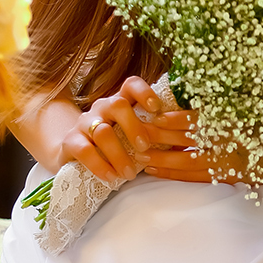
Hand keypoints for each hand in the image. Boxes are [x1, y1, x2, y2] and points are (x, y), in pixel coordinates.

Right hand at [56, 76, 208, 185]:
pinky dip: (99, 164)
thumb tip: (192, 137)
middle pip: (117, 104)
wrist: (73, 155)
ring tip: (130, 174)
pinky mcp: (70, 142)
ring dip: (119, 154)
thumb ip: (157, 133)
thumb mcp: (135, 136)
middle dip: (134, 127)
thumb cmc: (116, 145)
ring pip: (102, 131)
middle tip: (145, 149)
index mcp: (120, 102)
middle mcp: (101, 107)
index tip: (157, 108)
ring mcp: (84, 123)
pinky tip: (110, 177)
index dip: (144, 92)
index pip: (130, 84)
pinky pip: (83, 150)